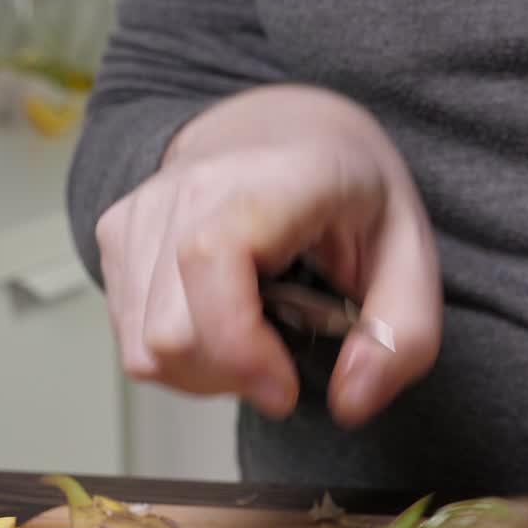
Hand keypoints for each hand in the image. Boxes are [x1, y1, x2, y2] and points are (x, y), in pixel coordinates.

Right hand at [95, 85, 441, 424]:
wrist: (290, 126)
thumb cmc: (349, 190)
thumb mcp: (412, 254)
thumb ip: (406, 334)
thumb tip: (353, 401)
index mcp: (278, 178)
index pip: (209, 259)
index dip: (239, 345)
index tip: (287, 385)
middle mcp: (193, 184)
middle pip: (171, 332)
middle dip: (235, 377)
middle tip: (286, 358)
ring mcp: (143, 209)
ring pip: (145, 348)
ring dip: (208, 372)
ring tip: (258, 335)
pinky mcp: (114, 234)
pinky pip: (132, 338)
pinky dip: (182, 356)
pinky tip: (223, 322)